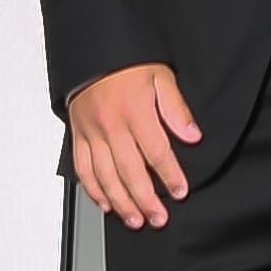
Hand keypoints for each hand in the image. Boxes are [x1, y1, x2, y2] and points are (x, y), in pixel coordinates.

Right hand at [68, 64, 201, 229]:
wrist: (93, 51)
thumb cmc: (128, 63)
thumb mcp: (161, 78)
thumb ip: (176, 109)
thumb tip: (192, 136)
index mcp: (135, 113)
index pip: (156, 153)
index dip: (170, 176)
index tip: (180, 191)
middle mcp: (111, 127)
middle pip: (130, 172)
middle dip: (146, 200)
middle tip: (158, 218)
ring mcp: (91, 133)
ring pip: (105, 176)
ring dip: (121, 202)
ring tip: (136, 220)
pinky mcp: (78, 135)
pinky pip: (83, 168)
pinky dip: (94, 190)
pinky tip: (106, 204)